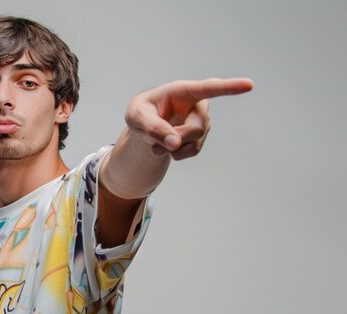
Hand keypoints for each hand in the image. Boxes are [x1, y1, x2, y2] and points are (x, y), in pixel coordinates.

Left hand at [125, 78, 253, 159]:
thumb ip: (153, 128)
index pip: (210, 88)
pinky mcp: (200, 137)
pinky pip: (192, 152)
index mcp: (183, 90)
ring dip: (172, 148)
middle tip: (155, 140)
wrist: (144, 126)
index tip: (249, 85)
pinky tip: (165, 147)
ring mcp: (201, 122)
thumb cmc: (141, 113)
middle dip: (175, 138)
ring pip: (194, 143)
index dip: (229, 87)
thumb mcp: (136, 117)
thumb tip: (175, 143)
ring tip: (156, 142)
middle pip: (196, 128)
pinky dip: (175, 154)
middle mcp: (198, 105)